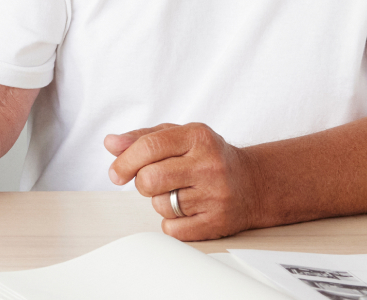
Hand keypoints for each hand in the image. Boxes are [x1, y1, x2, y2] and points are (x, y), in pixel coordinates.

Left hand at [105, 122, 266, 239]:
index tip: (115, 173)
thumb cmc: (210, 157)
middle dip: (141, 183)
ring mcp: (215, 195)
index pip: (149, 147)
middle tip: (152, 181)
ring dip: (159, 201)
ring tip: (179, 192)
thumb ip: (143, 138)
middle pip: (149, 179)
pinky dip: (172, 222)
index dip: (124, 162)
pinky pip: (173, 229)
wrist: (255, 183)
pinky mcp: (217, 223)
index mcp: (197, 137)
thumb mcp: (180, 136)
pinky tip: (187, 210)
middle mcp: (209, 165)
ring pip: (160, 205)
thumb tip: (111, 143)